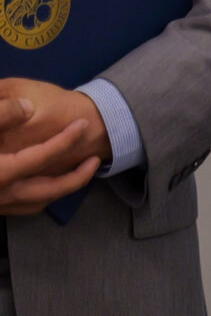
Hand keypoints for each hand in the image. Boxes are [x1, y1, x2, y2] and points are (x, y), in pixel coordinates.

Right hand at [0, 82, 105, 216]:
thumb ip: (0, 115)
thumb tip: (27, 107)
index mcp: (1, 173)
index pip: (42, 156)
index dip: (66, 139)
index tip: (83, 125)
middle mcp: (2, 194)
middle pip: (51, 190)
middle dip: (77, 177)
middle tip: (95, 160)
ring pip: (37, 203)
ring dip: (60, 189)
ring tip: (76, 173)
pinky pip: (22, 207)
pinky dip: (38, 197)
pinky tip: (42, 184)